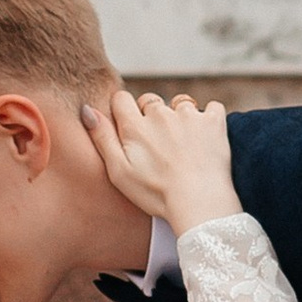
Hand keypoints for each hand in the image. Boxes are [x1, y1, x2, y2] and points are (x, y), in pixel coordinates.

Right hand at [82, 85, 236, 233]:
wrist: (199, 203)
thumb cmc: (156, 194)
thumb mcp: (119, 172)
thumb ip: (102, 139)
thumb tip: (87, 110)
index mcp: (135, 126)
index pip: (121, 98)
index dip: (124, 111)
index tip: (132, 129)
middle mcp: (160, 114)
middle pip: (151, 101)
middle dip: (152, 116)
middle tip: (160, 143)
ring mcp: (189, 115)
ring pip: (180, 103)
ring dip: (181, 116)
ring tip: (184, 143)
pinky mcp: (214, 122)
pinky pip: (213, 107)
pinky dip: (210, 118)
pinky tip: (207, 137)